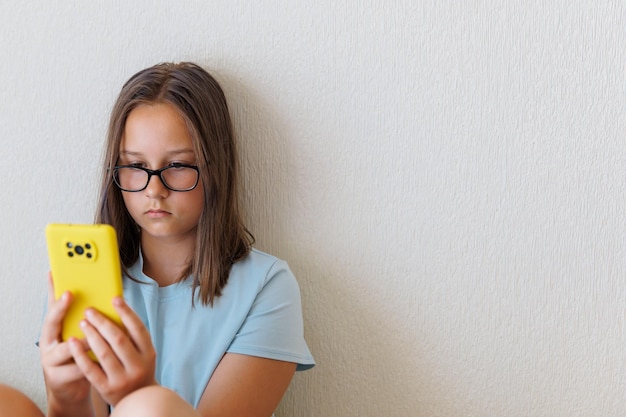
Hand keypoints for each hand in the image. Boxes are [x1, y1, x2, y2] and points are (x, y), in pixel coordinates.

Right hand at [39, 273, 92, 415]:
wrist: (68, 386)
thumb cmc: (72, 353)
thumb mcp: (67, 331)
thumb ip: (66, 310)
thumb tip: (58, 278)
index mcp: (50, 331)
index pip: (52, 313)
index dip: (59, 303)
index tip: (69, 292)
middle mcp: (47, 345)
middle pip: (52, 326)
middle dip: (64, 314)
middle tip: (83, 309)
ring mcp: (51, 363)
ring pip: (68, 350)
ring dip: (85, 341)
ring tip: (98, 335)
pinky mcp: (61, 379)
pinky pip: (79, 369)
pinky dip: (93, 362)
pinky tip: (108, 357)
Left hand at [67, 296, 157, 406]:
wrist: (137, 399)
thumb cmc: (137, 368)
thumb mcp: (143, 353)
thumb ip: (133, 336)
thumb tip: (117, 308)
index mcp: (149, 354)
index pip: (138, 329)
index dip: (126, 312)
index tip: (114, 298)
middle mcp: (138, 366)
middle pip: (118, 339)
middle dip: (102, 322)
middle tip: (90, 310)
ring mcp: (122, 379)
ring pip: (103, 353)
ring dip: (91, 335)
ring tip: (82, 322)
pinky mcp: (107, 389)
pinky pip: (90, 369)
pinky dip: (81, 354)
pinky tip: (73, 342)